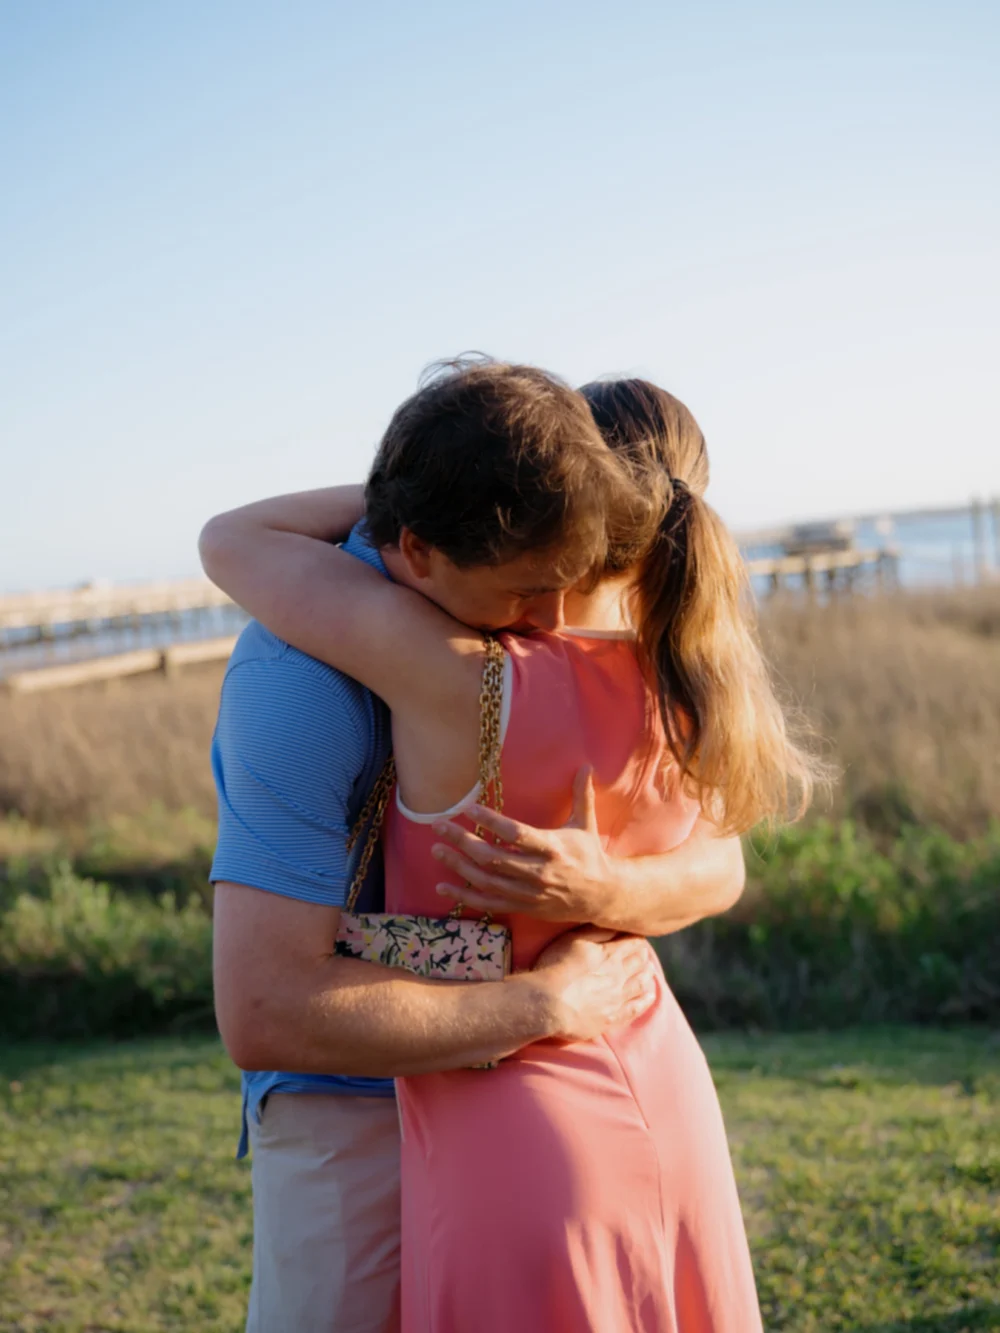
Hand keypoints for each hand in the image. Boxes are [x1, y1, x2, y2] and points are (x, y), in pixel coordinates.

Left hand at [431, 767, 618, 923]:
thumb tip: (585, 765)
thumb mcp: (586, 824)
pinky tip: (444, 887)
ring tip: (437, 850)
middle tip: (439, 827)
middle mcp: (539, 872)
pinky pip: (489, 904)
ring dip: (459, 866)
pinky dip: (464, 897)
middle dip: (462, 842)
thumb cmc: (589, 855)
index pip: (517, 834)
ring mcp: (529, 893)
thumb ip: (582, 795)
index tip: (469, 808)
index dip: (491, 822)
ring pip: (487, 881)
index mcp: (553, 848)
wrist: (600, 896)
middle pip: (494, 858)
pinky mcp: (523, 907)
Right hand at [530, 926, 658, 1041]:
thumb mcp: (573, 940)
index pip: (632, 943)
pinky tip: (650, 994)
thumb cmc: (556, 967)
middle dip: (643, 955)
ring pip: (641, 983)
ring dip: (647, 974)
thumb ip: (596, 931)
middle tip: (645, 952)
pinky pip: (636, 1008)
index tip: (638, 936)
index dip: (637, 938)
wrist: (548, 1004)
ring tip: (650, 969)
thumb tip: (615, 924)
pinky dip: (646, 1000)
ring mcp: (617, 998)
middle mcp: (618, 975)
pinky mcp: (612, 1017)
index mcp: (609, 954)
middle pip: (639, 962)